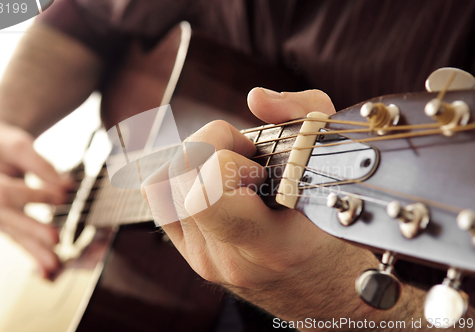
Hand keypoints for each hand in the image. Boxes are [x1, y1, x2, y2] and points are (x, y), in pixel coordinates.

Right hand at [0, 122, 70, 277]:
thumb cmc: (2, 146)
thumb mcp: (18, 145)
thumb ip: (41, 165)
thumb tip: (67, 186)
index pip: (5, 191)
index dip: (33, 194)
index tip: (62, 195)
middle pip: (8, 218)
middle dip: (33, 229)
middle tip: (56, 238)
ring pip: (14, 234)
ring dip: (35, 250)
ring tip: (54, 265)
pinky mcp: (1, 225)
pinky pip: (17, 240)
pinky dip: (33, 255)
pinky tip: (47, 270)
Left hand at [142, 89, 389, 320]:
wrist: (325, 294)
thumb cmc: (339, 234)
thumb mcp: (340, 168)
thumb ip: (305, 116)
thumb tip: (255, 98)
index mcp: (267, 244)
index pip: (205, 192)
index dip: (223, 154)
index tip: (254, 156)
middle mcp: (226, 257)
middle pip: (174, 178)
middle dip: (206, 145)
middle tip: (244, 156)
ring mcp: (204, 260)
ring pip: (160, 187)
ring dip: (192, 161)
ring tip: (229, 168)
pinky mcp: (193, 257)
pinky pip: (161, 202)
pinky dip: (182, 178)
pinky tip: (215, 181)